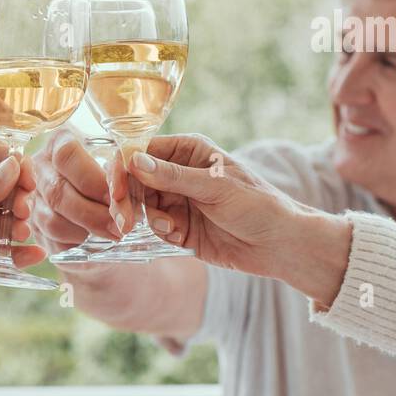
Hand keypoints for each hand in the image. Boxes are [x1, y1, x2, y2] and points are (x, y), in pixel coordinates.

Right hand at [27, 129, 124, 254]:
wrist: (98, 201)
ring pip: (53, 220)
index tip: (117, 197)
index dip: (93, 179)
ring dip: (87, 230)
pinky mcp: (35, 227)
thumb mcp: (118, 164)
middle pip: (58, 192)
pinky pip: (51, 240)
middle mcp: (39, 168)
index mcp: (58, 142)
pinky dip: (76, 243)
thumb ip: (120, 174)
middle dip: (95, 213)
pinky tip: (94, 238)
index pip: (66, 155)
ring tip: (113, 232)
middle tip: (123, 225)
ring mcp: (32, 199)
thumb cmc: (112, 177)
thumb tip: (125, 194)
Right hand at [116, 133, 351, 305]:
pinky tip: (182, 237)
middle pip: (133, 180)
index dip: (123, 169)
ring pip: (140, 206)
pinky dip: (163, 233)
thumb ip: (172, 176)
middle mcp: (177, 172)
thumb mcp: (215, 187)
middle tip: (124, 221)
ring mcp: (177, 199)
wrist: (279, 244)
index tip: (115, 192)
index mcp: (187, 150)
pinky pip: (155, 227)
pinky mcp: (179, 226)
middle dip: (127, 200)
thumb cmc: (257, 205)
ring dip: (148, 219)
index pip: (141, 152)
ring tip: (171, 229)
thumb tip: (133, 161)